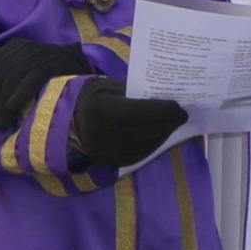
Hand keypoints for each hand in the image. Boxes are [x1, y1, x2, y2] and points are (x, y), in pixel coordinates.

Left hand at [0, 36, 93, 130]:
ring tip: (1, 125)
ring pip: (11, 78)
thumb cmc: (46, 72)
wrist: (84, 74)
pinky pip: (30, 79)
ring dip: (3, 106)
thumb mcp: (18, 63)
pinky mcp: (53, 64)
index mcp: (15, 46)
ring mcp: (40, 54)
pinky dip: (18, 96)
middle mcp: (26, 46)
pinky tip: (13, 111)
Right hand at [70, 83, 188, 168]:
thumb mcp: (112, 87)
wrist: (68, 119)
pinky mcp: (109, 162)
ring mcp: (106, 152)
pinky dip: (152, 146)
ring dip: (163, 135)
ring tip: (173, 125)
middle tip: (182, 115)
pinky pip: (137, 156)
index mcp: (104, 111)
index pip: (143, 113)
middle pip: (147, 131)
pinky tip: (160, 136)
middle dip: (168, 123)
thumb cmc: (94, 97)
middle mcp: (105, 135)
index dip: (165, 111)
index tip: (181, 107)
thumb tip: (166, 100)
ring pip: (145, 146)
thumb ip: (136, 94)